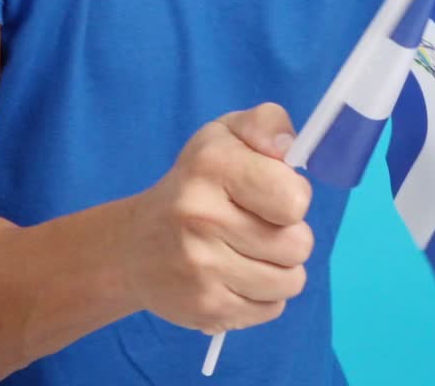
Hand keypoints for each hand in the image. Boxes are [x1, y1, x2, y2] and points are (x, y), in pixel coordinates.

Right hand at [122, 103, 313, 334]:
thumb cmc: (196, 181)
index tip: (273, 193)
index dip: (294, 196)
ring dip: (280, 268)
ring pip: (291, 282)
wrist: (136, 245)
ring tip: (251, 251)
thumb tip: (289, 150)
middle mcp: (202, 216)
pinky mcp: (205, 309)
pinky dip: (264, 295)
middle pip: (299, 245)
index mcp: (212, 164)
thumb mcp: (227, 134)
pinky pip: (272, 310)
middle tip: (260, 225)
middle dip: (290, 235)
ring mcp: (201, 268)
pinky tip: (237, 276)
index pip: (294, 199)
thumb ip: (267, 124)